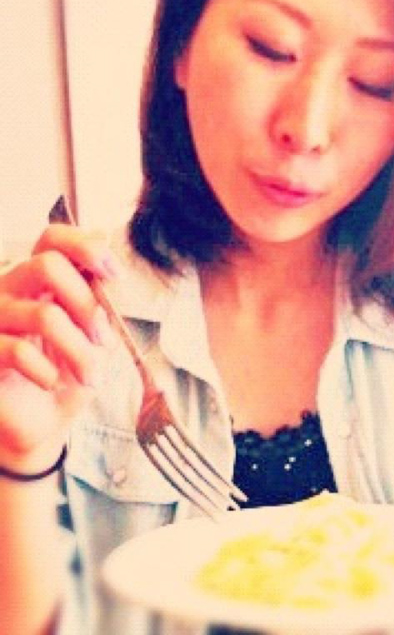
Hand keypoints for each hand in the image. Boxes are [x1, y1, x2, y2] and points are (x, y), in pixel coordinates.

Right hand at [0, 224, 118, 471]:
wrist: (39, 423)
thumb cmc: (67, 373)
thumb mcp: (93, 335)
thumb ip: (97, 301)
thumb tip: (108, 268)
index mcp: (38, 280)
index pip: (52, 238)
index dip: (85, 247)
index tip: (115, 276)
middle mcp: (9, 290)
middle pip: (46, 265)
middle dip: (86, 303)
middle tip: (103, 338)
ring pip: (43, 315)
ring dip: (79, 350)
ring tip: (91, 375)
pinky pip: (17, 350)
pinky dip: (47, 370)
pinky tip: (53, 382)